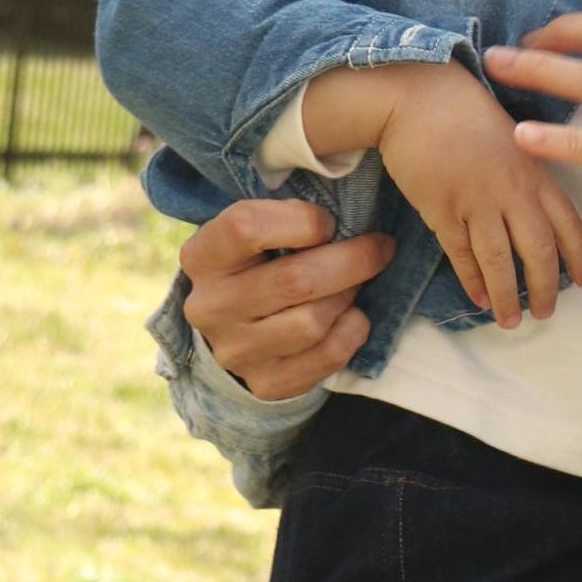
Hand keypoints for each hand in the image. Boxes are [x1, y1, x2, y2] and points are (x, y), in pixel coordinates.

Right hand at [178, 200, 396, 399]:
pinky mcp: (265, 383)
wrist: (238, 332)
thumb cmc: (259, 266)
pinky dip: (352, 332)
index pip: (245, 226)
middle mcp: (209, 306)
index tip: (328, 223)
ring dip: (349, 297)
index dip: (301, 221)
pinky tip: (352, 316)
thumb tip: (351, 198)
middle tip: (379, 247)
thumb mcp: (255, 234)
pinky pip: (326, 356)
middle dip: (352, 259)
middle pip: (295, 279)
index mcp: (201, 256)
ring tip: (355, 283)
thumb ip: (284, 217)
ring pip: (313, 321)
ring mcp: (235, 350)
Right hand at [370, 62, 581, 328]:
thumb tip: (538, 211)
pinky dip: (472, 280)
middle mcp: (512, 190)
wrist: (416, 93)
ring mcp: (476, 201)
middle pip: (539, 250)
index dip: (580, 256)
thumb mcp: (513, 136)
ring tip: (511, 322)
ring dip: (507, 296)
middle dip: (545, 287)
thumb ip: (528, 173)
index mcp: (535, 171)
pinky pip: (461, 254)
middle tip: (546, 314)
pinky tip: (479, 299)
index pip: (568, 222)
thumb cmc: (465, 111)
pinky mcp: (441, 209)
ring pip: (498, 260)